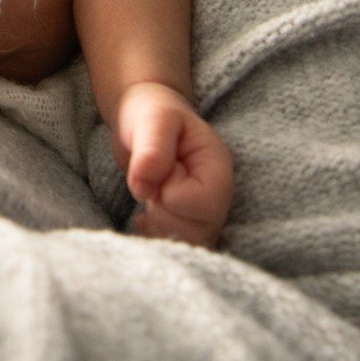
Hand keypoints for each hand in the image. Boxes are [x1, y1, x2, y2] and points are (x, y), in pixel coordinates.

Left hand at [113, 81, 232, 248]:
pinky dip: (154, 237)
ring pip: (190, 244)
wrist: (143, 116)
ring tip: (150, 197)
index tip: (161, 170)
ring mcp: (204, 212)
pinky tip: (142, 218)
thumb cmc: (151, 113)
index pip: (206, 204)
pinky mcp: (187, 222)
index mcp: (217, 167)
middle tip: (151, 185)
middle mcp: (217, 194)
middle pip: (202, 232)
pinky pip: (176, 247)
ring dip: (159, 225)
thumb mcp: (152, 120)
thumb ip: (152, 149)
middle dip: (164, 212)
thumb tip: (143, 189)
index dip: (173, 193)